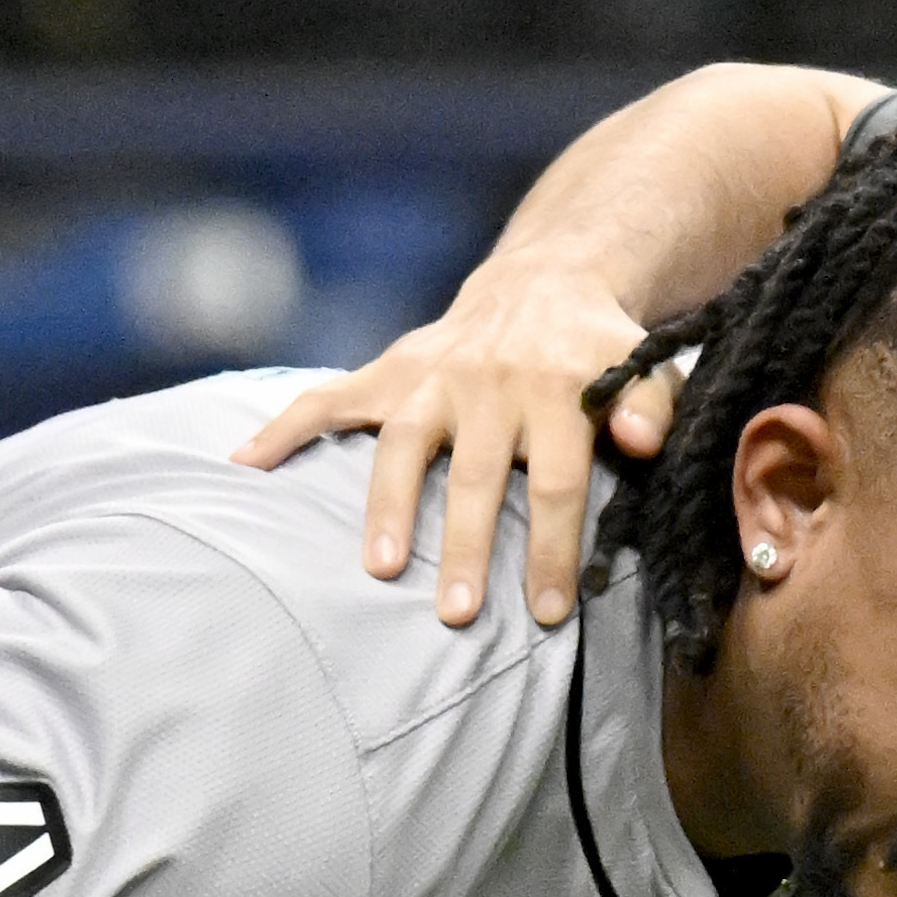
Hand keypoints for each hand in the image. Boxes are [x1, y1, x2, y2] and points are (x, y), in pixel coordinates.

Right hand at [231, 250, 674, 630]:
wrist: (546, 282)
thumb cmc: (600, 353)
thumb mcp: (644, 365)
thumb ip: (652, 402)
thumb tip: (644, 440)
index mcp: (558, 388)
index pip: (557, 479)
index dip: (552, 547)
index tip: (546, 612)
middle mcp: (489, 381)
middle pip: (477, 476)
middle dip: (467, 547)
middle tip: (458, 615)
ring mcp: (433, 377)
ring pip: (403, 446)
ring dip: (389, 508)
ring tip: (381, 569)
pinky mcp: (392, 372)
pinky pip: (329, 398)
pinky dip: (283, 429)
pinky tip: (243, 464)